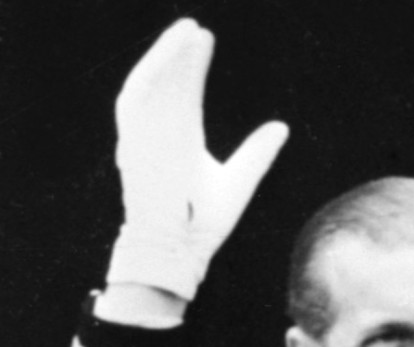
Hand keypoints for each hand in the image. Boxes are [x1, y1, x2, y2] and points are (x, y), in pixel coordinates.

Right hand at [106, 19, 289, 299]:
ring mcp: (145, 142)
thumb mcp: (238, 181)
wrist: (178, 251)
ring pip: (149, 87)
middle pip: (167, 84)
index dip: (192, 66)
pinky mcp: (132, 148)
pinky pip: (134, 104)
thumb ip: (257, 154)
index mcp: (179, 143)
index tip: (206, 39)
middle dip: (179, 55)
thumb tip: (281, 127)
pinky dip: (146, 78)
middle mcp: (160, 137)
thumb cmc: (203, 226)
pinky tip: (164, 57)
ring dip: (163, 57)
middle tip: (197, 28)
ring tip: (185, 32)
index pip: (184, 94)